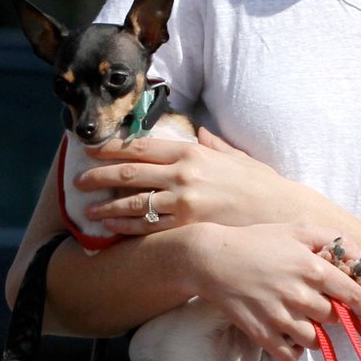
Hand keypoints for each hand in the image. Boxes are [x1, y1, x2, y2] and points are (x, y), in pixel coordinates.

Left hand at [80, 127, 302, 232]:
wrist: (283, 214)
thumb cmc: (262, 186)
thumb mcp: (237, 158)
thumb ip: (214, 144)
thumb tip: (201, 131)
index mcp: (192, 153)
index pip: (140, 147)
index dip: (110, 148)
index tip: (90, 150)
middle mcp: (183, 175)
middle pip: (128, 173)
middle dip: (97, 176)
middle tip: (77, 181)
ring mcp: (183, 203)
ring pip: (132, 203)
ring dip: (105, 207)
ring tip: (88, 210)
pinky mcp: (187, 227)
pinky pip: (148, 228)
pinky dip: (125, 228)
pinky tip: (110, 229)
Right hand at [183, 223, 360, 360]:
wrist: (212, 259)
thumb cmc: (257, 241)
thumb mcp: (297, 229)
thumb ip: (333, 239)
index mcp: (313, 268)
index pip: (353, 295)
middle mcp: (301, 295)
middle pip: (333, 318)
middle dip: (329, 313)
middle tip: (313, 304)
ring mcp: (280, 316)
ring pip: (314, 339)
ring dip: (313, 333)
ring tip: (300, 322)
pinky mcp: (262, 333)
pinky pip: (290, 355)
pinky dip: (294, 351)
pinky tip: (288, 338)